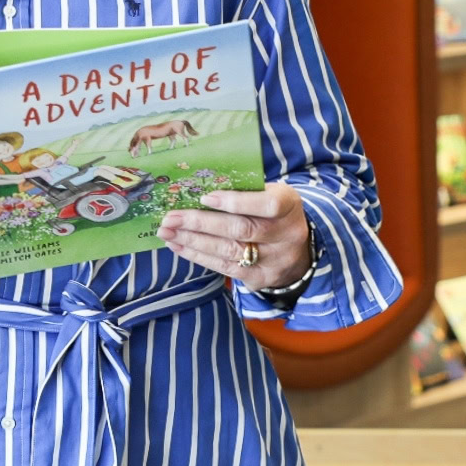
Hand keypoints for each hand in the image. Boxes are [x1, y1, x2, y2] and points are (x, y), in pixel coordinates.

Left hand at [157, 184, 310, 288]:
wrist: (298, 250)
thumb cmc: (271, 213)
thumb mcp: (267, 194)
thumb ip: (242, 191)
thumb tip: (195, 188)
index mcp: (289, 205)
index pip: (267, 204)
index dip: (236, 202)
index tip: (205, 198)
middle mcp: (286, 234)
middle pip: (241, 230)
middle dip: (200, 223)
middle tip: (171, 218)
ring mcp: (275, 260)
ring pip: (229, 251)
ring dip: (192, 241)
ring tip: (167, 232)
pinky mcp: (261, 277)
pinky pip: (225, 268)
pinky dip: (198, 256)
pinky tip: (178, 246)